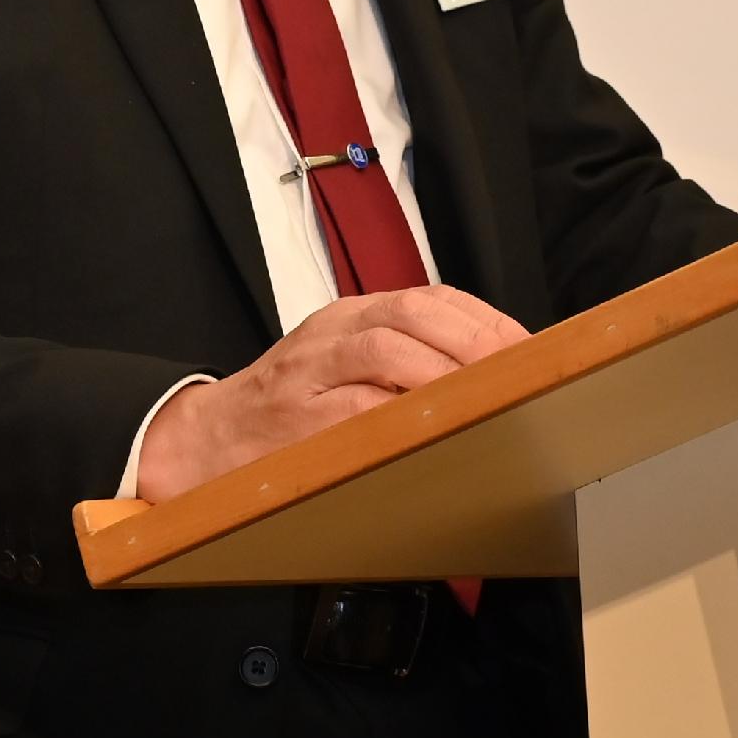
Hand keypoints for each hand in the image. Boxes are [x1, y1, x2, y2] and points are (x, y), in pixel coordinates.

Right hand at [134, 286, 527, 501]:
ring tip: (486, 396)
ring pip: (386, 350)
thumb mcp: (344, 367)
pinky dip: (400, 416)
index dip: (485, 320)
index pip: (431, 298)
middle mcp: (334, 331)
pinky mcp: (297, 416)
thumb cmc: (289, 407)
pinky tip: (432, 430)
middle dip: (475, 340)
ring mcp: (312, 370)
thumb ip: (405, 362)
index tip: (530, 349)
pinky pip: (356, 408)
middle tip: (519, 373)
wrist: (206, 439)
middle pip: (414, 312)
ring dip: (444, 372)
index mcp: (353, 316)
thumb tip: (489, 382)